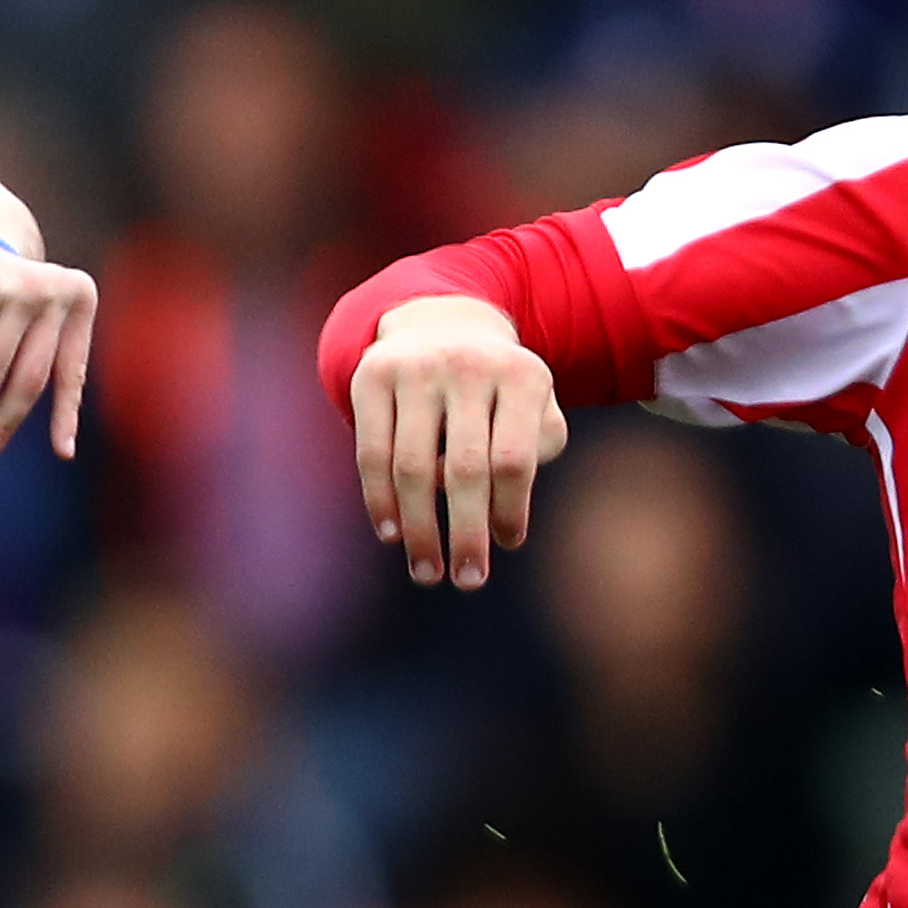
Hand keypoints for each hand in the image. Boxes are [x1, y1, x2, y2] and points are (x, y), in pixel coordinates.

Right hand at [349, 295, 564, 588]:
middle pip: (466, 470)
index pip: (514, 460)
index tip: (506, 544)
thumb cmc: (498, 391)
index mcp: (522, 375)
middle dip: (466, 534)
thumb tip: (492, 513)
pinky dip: (380, 500)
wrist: (443, 326)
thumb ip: (535, 452)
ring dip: (420, 530)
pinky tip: (392, 534)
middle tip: (468, 581)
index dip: (508, 510)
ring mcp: (416, 368)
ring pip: (414, 468)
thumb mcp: (534, 409)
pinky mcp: (372, 376)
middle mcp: (469, 366)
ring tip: (427, 572)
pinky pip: (372, 453)